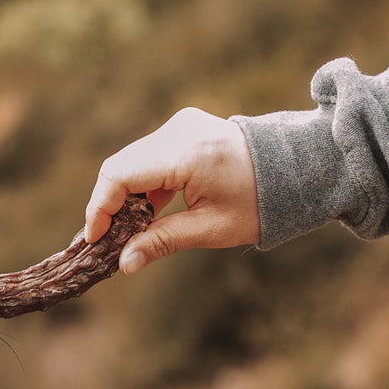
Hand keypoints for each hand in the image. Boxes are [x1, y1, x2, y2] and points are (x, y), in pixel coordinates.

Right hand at [84, 108, 258, 271]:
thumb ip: (162, 242)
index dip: (99, 208)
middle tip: (106, 239)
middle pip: (120, 166)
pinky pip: (148, 155)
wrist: (294, 169)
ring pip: (131, 160)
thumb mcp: (211, 229)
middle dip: (108, 204)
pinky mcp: (184, 127)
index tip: (94, 238)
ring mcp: (181, 124)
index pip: (120, 175)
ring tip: (128, 230)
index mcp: (188, 154)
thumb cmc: (259, 202)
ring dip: (124, 194)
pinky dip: (141, 183)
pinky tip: (148, 211)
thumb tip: (124, 264)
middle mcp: (180, 131)